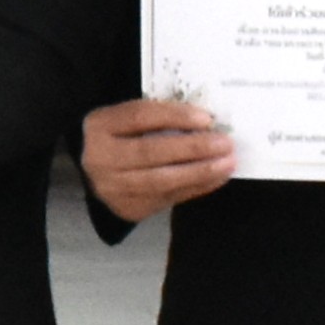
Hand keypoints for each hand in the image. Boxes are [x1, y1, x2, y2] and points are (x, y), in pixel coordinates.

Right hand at [79, 96, 234, 222]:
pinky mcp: (130, 208)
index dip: (174, 116)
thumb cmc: (121, 137)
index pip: (139, 117)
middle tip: (224, 143)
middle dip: (192, 148)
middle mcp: (101, 158)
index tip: (206, 118)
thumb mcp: (127, 118)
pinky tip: (217, 177)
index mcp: (100, 126)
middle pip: (150, 152)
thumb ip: (158, 116)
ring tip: (228, 162)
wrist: (96, 172)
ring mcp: (113, 188)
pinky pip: (169, 198)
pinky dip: (197, 187)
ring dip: (200, 172)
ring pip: (161, 180)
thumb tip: (206, 122)